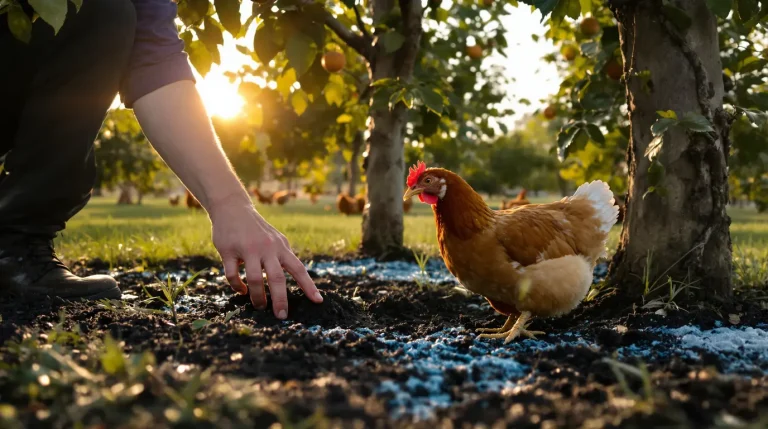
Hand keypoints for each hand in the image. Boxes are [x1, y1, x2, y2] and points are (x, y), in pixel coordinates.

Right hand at [208, 193, 322, 317]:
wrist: (232, 208)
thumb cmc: (257, 229)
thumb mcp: (276, 240)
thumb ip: (284, 257)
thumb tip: (299, 278)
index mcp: (280, 247)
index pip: (298, 268)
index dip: (309, 286)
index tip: (318, 301)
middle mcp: (267, 248)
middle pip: (277, 278)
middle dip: (281, 299)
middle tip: (282, 316)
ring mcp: (248, 249)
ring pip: (255, 279)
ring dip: (257, 296)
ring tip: (259, 306)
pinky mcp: (229, 250)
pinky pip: (233, 275)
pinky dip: (237, 286)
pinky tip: (241, 290)